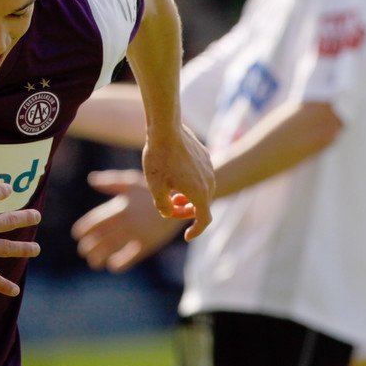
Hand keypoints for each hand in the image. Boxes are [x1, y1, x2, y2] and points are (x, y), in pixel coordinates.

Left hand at [71, 169, 183, 271]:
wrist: (180, 201)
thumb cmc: (151, 190)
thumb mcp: (131, 182)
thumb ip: (111, 182)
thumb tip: (91, 179)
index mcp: (120, 207)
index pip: (97, 221)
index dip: (85, 229)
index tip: (77, 235)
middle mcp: (127, 221)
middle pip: (102, 237)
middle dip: (90, 246)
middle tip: (82, 251)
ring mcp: (138, 233)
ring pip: (114, 248)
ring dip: (101, 257)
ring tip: (93, 262)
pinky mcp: (149, 243)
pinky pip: (133, 256)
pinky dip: (122, 262)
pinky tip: (113, 266)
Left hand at [142, 123, 213, 240]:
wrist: (166, 128)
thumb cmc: (158, 158)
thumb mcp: (155, 187)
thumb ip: (163, 206)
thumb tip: (168, 212)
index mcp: (199, 193)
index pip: (204, 220)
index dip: (196, 231)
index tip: (187, 236)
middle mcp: (209, 181)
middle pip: (203, 205)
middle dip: (187, 211)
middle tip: (171, 207)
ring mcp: (209, 168)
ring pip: (203, 190)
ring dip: (190, 197)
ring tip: (173, 192)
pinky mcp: (205, 156)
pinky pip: (202, 176)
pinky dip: (192, 183)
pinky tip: (176, 174)